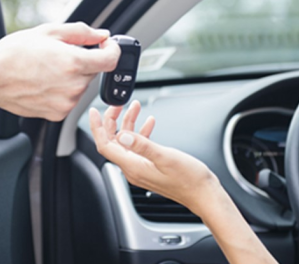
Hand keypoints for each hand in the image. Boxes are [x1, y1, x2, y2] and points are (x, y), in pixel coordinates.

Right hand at [0, 22, 120, 122]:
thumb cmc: (14, 54)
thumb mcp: (48, 32)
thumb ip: (81, 33)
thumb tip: (101, 35)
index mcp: (74, 63)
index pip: (111, 59)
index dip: (112, 49)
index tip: (106, 44)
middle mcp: (73, 86)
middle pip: (94, 71)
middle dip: (84, 61)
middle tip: (60, 54)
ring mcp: (66, 102)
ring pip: (82, 86)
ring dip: (73, 76)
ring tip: (48, 69)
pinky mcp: (58, 114)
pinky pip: (70, 99)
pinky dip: (63, 90)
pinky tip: (44, 82)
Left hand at [90, 100, 221, 216]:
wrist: (203, 194)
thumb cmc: (189, 179)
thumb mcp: (165, 157)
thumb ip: (142, 145)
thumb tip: (122, 135)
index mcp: (132, 167)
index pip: (105, 145)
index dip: (97, 127)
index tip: (95, 112)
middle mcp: (133, 169)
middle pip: (113, 141)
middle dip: (113, 121)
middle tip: (119, 105)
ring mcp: (141, 168)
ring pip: (126, 142)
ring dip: (129, 123)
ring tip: (135, 107)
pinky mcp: (150, 167)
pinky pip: (139, 147)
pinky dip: (141, 132)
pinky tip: (149, 123)